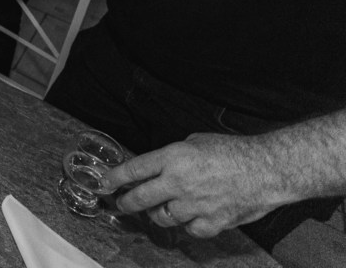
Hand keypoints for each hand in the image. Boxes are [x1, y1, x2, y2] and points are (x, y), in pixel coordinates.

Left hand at [106, 133, 288, 237]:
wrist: (267, 169)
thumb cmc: (234, 151)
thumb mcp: (195, 141)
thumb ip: (173, 155)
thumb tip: (158, 166)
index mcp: (173, 158)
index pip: (133, 170)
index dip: (114, 178)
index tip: (103, 183)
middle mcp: (178, 183)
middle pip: (140, 198)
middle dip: (126, 203)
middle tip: (121, 203)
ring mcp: (194, 205)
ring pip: (161, 217)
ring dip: (156, 213)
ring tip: (158, 208)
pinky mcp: (211, 223)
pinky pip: (188, 229)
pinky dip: (186, 224)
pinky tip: (189, 216)